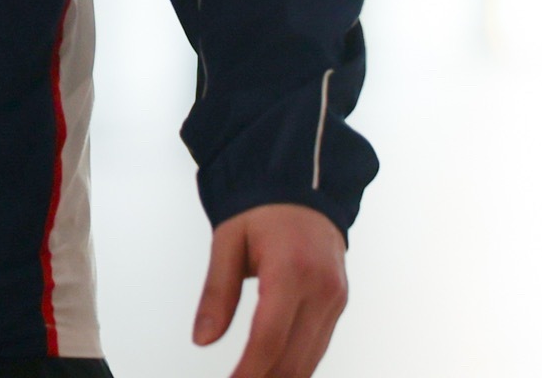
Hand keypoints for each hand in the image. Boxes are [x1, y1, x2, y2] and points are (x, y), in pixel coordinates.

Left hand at [193, 204, 347, 377]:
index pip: (269, 338)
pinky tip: (273, 371)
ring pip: (310, 360)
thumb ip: (217, 292)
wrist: (302, 182)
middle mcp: (321, 288)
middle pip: (293, 359)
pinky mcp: (340, 303)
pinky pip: (319, 346)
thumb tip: (202, 339)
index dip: (249, 372)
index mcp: (291, 269)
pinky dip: (297, 365)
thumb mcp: (228, 239)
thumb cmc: (262, 206)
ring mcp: (335, 298)